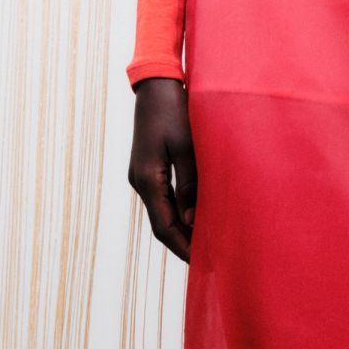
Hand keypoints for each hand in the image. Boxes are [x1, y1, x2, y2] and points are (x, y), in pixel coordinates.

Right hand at [128, 77, 196, 262]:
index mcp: (147, 179)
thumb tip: (190, 220)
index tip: (202, 263)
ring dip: (181, 228)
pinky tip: (195, 215)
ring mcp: (142, 174)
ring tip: (205, 242)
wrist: (156, 85)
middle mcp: (140, 181)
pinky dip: (178, 211)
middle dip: (182, 243)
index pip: (164, 226)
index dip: (182, 247)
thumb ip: (189, 184)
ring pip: (161, 212)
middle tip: (208, 259)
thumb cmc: (174, 111)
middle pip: (161, 223)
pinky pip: (163, 198)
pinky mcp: (148, 167)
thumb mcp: (186, 146)